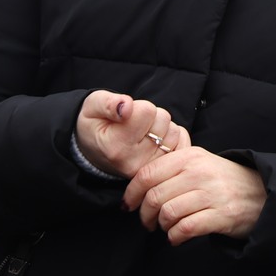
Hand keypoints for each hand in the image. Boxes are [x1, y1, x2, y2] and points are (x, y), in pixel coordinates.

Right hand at [74, 91, 189, 178]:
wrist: (96, 151)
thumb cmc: (95, 124)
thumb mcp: (92, 107)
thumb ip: (107, 103)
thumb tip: (126, 106)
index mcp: (115, 147)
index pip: (146, 111)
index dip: (137, 106)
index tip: (124, 114)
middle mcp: (134, 162)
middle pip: (162, 119)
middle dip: (150, 116)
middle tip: (133, 124)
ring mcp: (151, 169)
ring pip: (174, 131)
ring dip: (160, 127)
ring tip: (141, 132)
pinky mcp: (163, 171)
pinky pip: (183, 142)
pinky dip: (172, 136)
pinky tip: (157, 139)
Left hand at [124, 146, 267, 243]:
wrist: (263, 193)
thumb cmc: (222, 179)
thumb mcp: (198, 162)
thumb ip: (171, 167)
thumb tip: (136, 186)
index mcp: (188, 157)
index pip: (147, 174)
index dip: (132, 192)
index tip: (128, 205)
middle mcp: (198, 173)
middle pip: (154, 195)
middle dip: (144, 214)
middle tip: (146, 222)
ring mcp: (211, 194)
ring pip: (168, 212)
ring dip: (161, 225)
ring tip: (165, 228)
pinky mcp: (222, 215)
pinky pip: (186, 228)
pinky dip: (175, 236)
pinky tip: (176, 237)